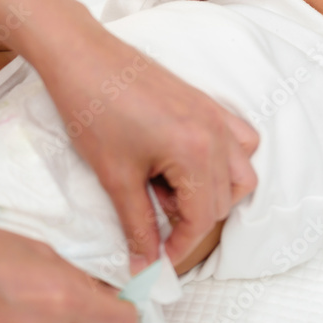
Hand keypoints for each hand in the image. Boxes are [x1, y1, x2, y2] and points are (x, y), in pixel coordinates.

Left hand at [40, 18, 258, 273]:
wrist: (82, 57)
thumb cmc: (94, 112)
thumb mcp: (115, 178)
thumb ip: (137, 226)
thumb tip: (145, 265)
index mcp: (196, 152)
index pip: (203, 217)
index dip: (180, 246)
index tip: (157, 259)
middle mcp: (216, 133)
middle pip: (225, 199)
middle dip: (192, 219)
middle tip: (153, 217)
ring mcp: (215, 115)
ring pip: (241, 172)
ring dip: (215, 192)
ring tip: (170, 191)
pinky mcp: (206, 103)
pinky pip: (238, 140)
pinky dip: (224, 161)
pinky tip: (187, 164)